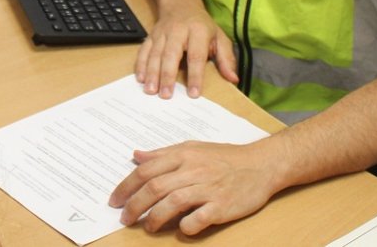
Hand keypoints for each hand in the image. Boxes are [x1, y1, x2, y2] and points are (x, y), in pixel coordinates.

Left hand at [108, 141, 279, 235]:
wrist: (261, 165)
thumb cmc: (225, 157)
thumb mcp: (193, 148)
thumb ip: (163, 154)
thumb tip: (136, 155)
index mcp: (183, 155)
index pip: (146, 170)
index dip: (126, 186)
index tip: (115, 200)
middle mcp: (193, 170)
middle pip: (155, 187)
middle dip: (134, 205)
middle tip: (124, 218)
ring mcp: (208, 188)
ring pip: (172, 202)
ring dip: (154, 217)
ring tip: (147, 226)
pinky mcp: (221, 206)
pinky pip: (198, 218)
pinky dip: (185, 225)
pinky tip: (180, 228)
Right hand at [134, 1, 237, 97]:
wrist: (181, 4)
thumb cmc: (202, 26)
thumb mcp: (219, 38)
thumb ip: (226, 59)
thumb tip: (233, 79)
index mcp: (198, 31)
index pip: (196, 56)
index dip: (195, 75)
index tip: (193, 93)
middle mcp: (178, 31)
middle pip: (171, 55)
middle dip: (168, 76)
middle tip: (166, 96)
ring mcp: (162, 34)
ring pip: (155, 54)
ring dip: (152, 73)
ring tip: (151, 91)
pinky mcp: (151, 36)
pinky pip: (144, 51)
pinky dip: (141, 65)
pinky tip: (141, 79)